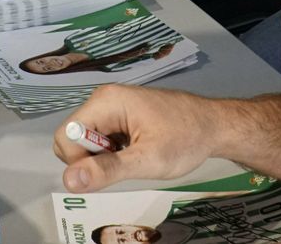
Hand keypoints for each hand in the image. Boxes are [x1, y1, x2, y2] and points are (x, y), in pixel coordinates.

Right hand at [53, 85, 218, 191]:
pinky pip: (100, 138)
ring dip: (103, 157)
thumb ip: (108, 169)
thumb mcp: (148, 160)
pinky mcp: (120, 115)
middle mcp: (104, 99)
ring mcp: (112, 106)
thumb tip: (69, 180)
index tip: (107, 172)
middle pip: (73, 137)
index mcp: (106, 102)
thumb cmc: (186, 139)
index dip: (78, 161)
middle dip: (90, 159)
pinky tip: (136, 152)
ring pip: (86, 140)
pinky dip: (111, 152)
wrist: (214, 125)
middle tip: (124, 164)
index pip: (66, 135)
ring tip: (134, 157)